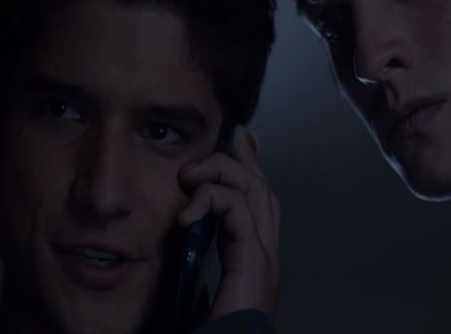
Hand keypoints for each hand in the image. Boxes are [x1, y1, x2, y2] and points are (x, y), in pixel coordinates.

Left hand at [178, 125, 280, 325]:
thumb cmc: (213, 333)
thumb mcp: (198, 293)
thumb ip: (198, 268)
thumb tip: (185, 247)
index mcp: (253, 262)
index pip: (258, 206)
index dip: (250, 173)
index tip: (239, 147)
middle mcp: (266, 255)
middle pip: (264, 191)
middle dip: (246, 159)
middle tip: (234, 136)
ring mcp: (265, 258)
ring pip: (256, 192)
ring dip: (226, 172)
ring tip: (193, 172)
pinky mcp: (254, 261)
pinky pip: (238, 210)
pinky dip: (213, 199)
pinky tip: (189, 209)